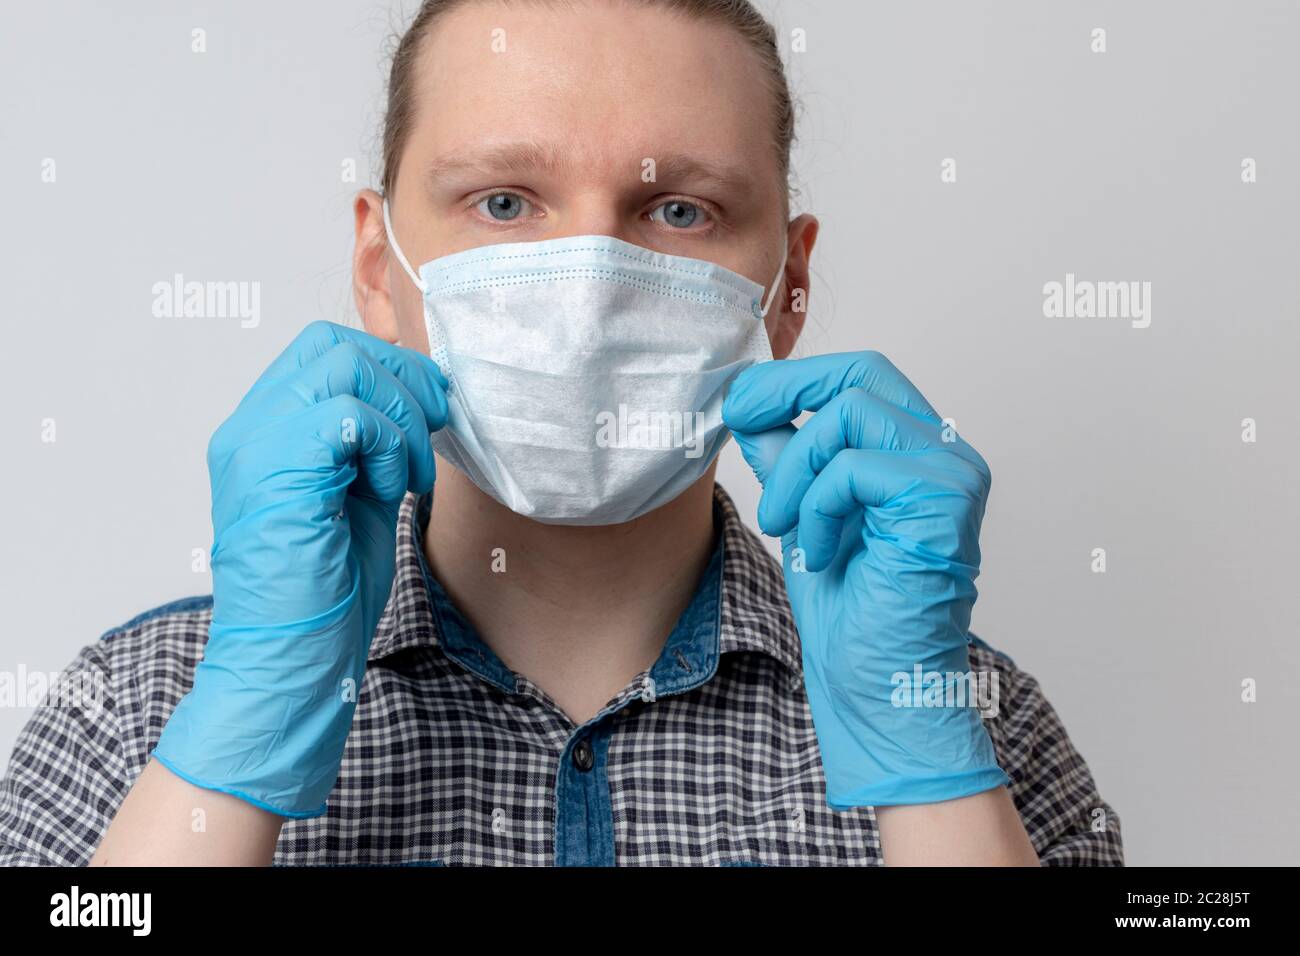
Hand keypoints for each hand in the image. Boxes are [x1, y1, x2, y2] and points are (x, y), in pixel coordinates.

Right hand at [152, 321, 448, 816]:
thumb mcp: (358, 496)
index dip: (388, 368)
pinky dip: (389, 445)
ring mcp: (255, 447)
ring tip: (409, 475)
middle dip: (401, 377)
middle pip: (331, 343)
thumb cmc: (328, 592)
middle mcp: (247, 430)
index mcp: (262, 433)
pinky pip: (349, 415)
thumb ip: (372, 445)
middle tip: (433, 428)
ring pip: (343, 366)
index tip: (430, 412)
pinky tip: (394, 491)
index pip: (323, 350)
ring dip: (399, 415)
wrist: (294, 661)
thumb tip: (419, 400)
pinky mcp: (278, 473)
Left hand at [723, 351, 1008, 807]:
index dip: (796, 378)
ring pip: (850, 414)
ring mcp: (952, 474)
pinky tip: (818, 553)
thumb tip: (752, 408)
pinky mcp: (943, 501)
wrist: (878, 689)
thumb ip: (788, 459)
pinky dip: (817, 506)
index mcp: (918, 453)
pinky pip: (853, 468)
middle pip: (863, 372)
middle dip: (788, 388)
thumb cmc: (852, 615)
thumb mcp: (802, 515)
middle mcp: (946, 454)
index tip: (741, 402)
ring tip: (784, 527)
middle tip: (738, 418)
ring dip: (795, 470)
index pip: (861, 376)